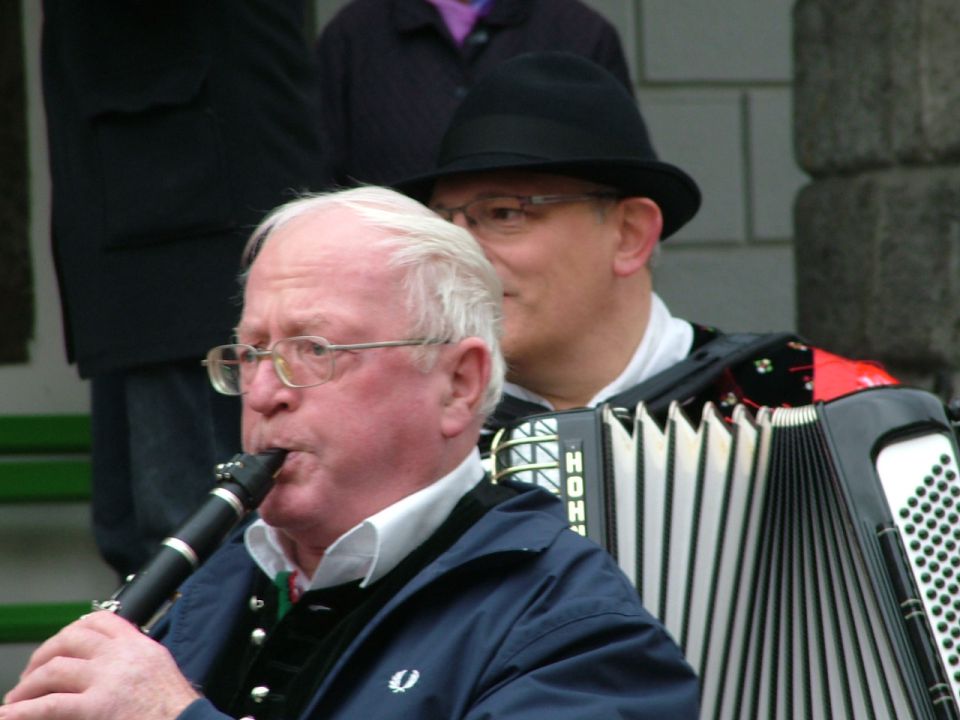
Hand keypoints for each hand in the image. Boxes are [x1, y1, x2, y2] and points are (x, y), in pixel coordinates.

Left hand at [1, 611, 199, 719]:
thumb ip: (136, 662)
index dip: (73, 629)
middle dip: (43, 655)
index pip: (100, 621)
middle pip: (70, 640)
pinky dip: (23, 711)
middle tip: (31, 675)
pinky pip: (49, 706)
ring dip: (28, 685)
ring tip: (18, 700)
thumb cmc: (176, 710)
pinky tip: (9, 715)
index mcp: (139, 646)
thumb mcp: (161, 671)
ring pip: (54, 669)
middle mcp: (121, 656)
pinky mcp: (96, 707)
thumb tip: (107, 667)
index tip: (61, 643)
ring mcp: (106, 680)